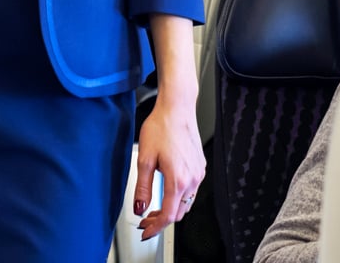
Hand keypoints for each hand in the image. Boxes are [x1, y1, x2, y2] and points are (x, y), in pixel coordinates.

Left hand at [134, 96, 206, 241]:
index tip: (145, 231)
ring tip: (154, 205)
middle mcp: (192, 179)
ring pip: (186, 202)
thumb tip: (139, 208)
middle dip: (161, 219)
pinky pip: (191, 189)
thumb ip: (142, 188)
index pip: (168, 215)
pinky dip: (179, 195)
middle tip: (145, 218)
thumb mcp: (145, 159)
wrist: (177, 108)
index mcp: (178, 180)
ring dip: (171, 207)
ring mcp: (198, 173)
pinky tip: (167, 189)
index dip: (155, 227)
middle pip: (179, 212)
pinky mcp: (200, 166)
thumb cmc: (161, 127)